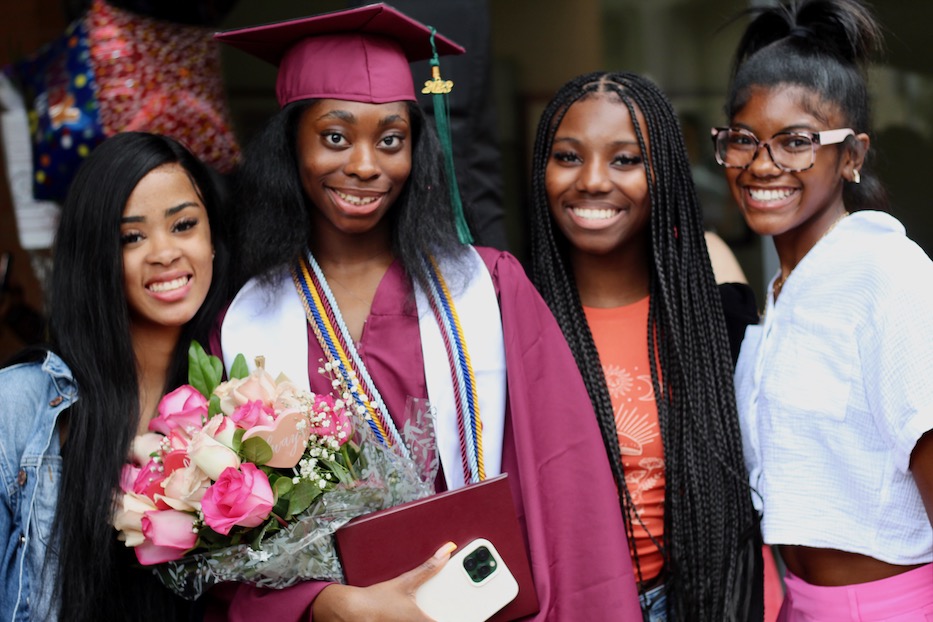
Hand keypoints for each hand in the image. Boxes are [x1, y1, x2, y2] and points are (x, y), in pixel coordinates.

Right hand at [312, 542, 456, 621]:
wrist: (352, 612)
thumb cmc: (377, 600)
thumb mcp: (406, 581)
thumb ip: (429, 568)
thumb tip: (446, 552)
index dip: (463, 618)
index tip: (472, 615)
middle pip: (441, 621)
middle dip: (449, 614)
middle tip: (463, 611)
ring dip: (433, 614)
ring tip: (433, 608)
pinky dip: (417, 617)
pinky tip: (416, 612)